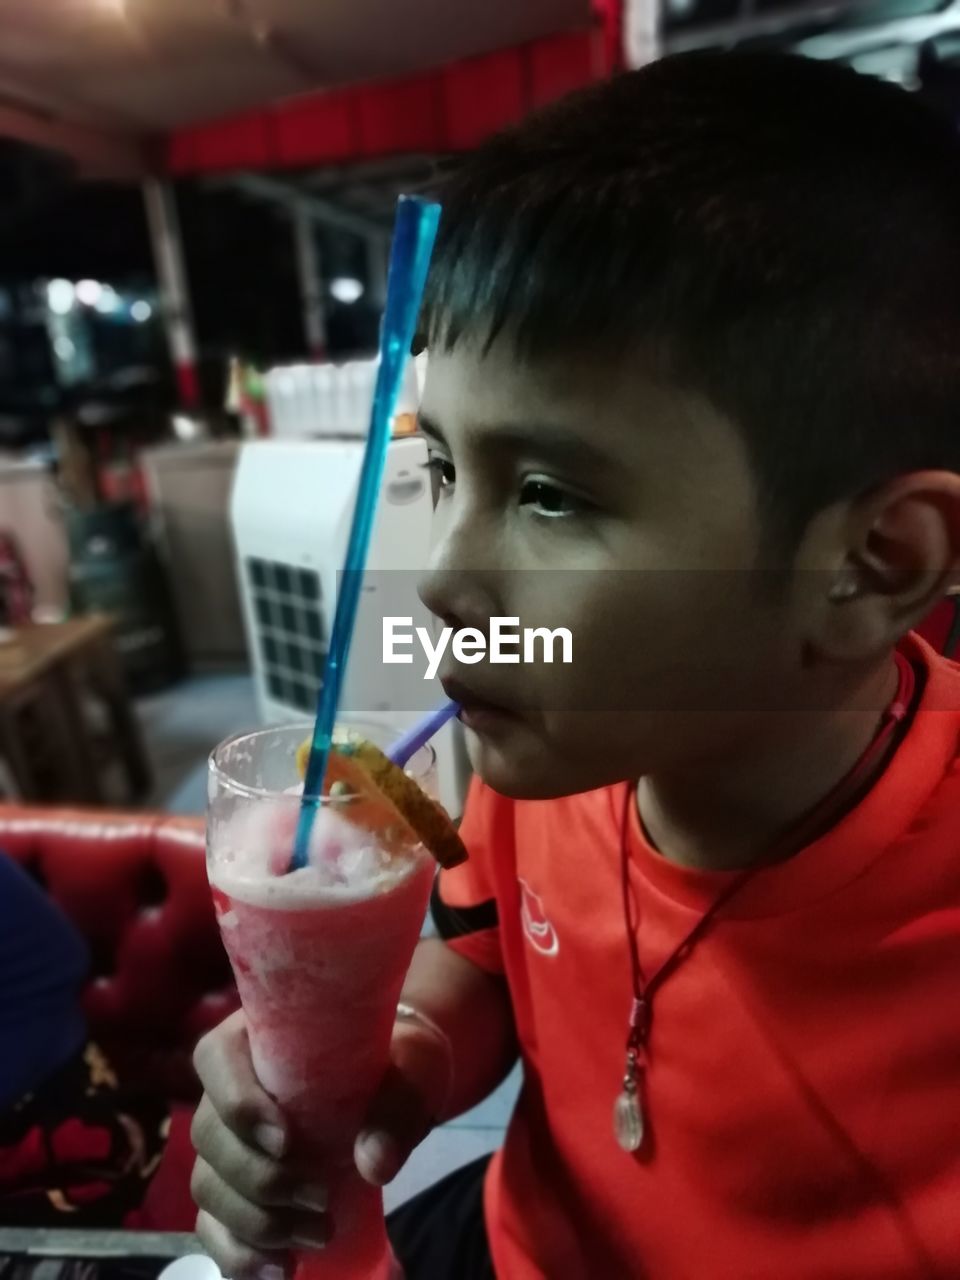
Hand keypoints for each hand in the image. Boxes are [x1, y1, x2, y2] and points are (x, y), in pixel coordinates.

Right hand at [191, 1009, 450, 1278]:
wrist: (398, 1085)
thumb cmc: (399, 1059)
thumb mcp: (412, 1066)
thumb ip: (398, 1105)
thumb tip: (374, 1163)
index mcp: (258, 1035)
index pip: (216, 1058)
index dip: (237, 1102)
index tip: (286, 1141)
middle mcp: (229, 1085)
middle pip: (209, 1135)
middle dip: (260, 1179)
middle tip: (321, 1200)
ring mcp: (227, 1140)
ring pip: (208, 1185)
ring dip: (256, 1222)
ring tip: (318, 1236)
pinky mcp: (236, 1186)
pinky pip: (212, 1225)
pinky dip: (237, 1253)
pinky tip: (278, 1269)